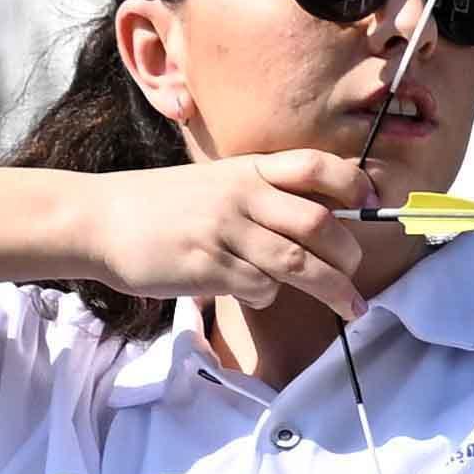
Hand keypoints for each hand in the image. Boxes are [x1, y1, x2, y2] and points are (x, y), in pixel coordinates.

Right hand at [80, 150, 429, 332]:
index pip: (314, 166)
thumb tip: (317, 224)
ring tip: (351, 307)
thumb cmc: (162, 206)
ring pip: (297, 263)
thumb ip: (260, 196)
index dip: (353, 183)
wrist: (99, 219)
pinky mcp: (208, 267)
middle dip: (348, 254)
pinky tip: (254, 293)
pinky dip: (268, 296)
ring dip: (332, 289)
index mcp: (247, 170)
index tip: (374, 202)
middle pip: (317, 224)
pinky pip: (259, 288)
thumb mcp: (215, 184)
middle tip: (357, 274)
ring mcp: (224, 232)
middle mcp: (240, 196)